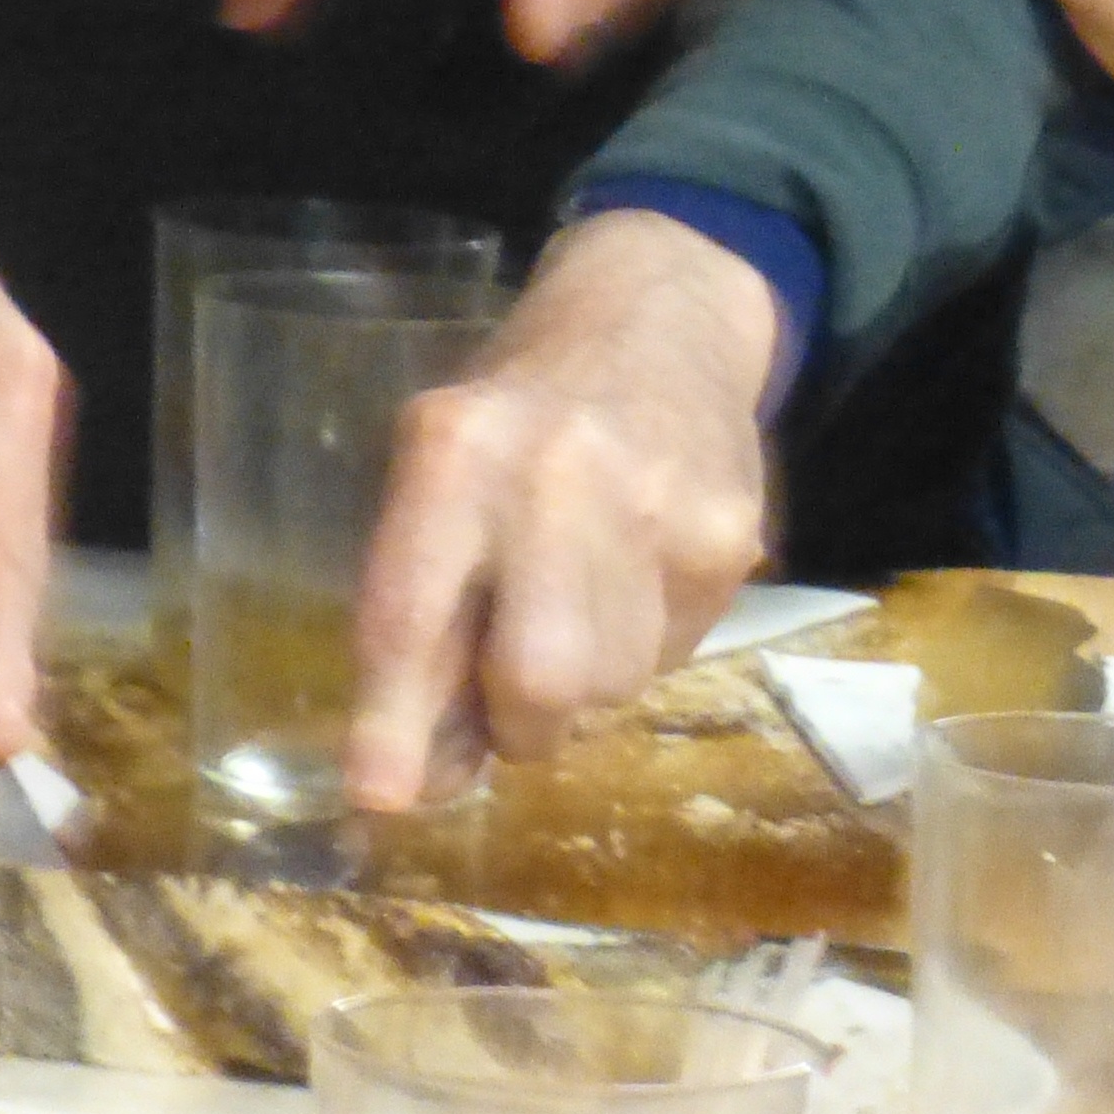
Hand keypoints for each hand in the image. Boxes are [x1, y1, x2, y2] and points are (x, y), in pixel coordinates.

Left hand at [343, 209, 777, 811]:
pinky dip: (645, 645)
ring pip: (613, 687)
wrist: (664, 316)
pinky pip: (674, 656)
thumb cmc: (521, 414)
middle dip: (519, 724)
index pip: (415, 609)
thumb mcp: (440, 472)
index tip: (383, 797)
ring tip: (582, 600)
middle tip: (512, 699)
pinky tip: (638, 570)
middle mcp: (556, 472)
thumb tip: (412, 778)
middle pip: (539, 678)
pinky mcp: (729, 534)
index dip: (396, 717)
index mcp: (457, 450)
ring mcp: (658, 503)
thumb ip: (421, 608)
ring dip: (586, 687)